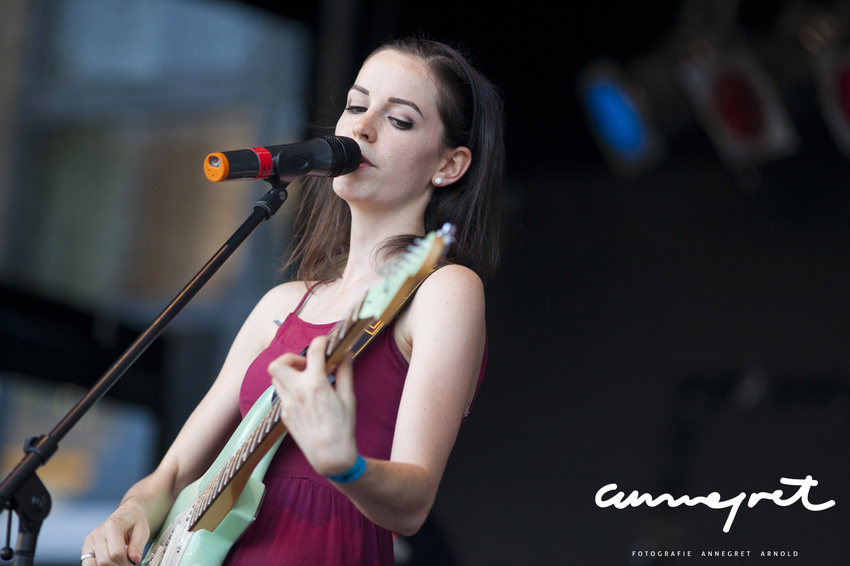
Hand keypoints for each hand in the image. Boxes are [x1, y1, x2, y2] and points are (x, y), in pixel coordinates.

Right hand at [81, 499, 148, 564]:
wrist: (126, 514)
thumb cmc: (134, 522)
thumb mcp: (143, 530)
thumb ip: (138, 544)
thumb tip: (135, 558)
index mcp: (113, 525)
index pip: (116, 553)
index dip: (126, 562)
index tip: (133, 562)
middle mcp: (98, 532)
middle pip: (104, 561)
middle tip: (127, 563)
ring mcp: (90, 540)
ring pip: (93, 564)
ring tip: (118, 562)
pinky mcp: (86, 547)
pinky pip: (87, 563)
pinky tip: (110, 562)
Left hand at [268, 335, 358, 475]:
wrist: (329, 456)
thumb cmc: (342, 428)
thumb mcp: (348, 398)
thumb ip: (344, 373)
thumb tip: (345, 355)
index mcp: (316, 384)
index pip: (313, 351)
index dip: (320, 342)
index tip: (325, 342)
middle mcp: (297, 392)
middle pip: (278, 363)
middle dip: (291, 357)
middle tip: (306, 364)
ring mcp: (287, 404)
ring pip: (276, 378)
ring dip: (288, 373)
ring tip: (305, 378)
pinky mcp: (284, 415)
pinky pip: (281, 394)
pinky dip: (290, 388)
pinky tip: (305, 396)